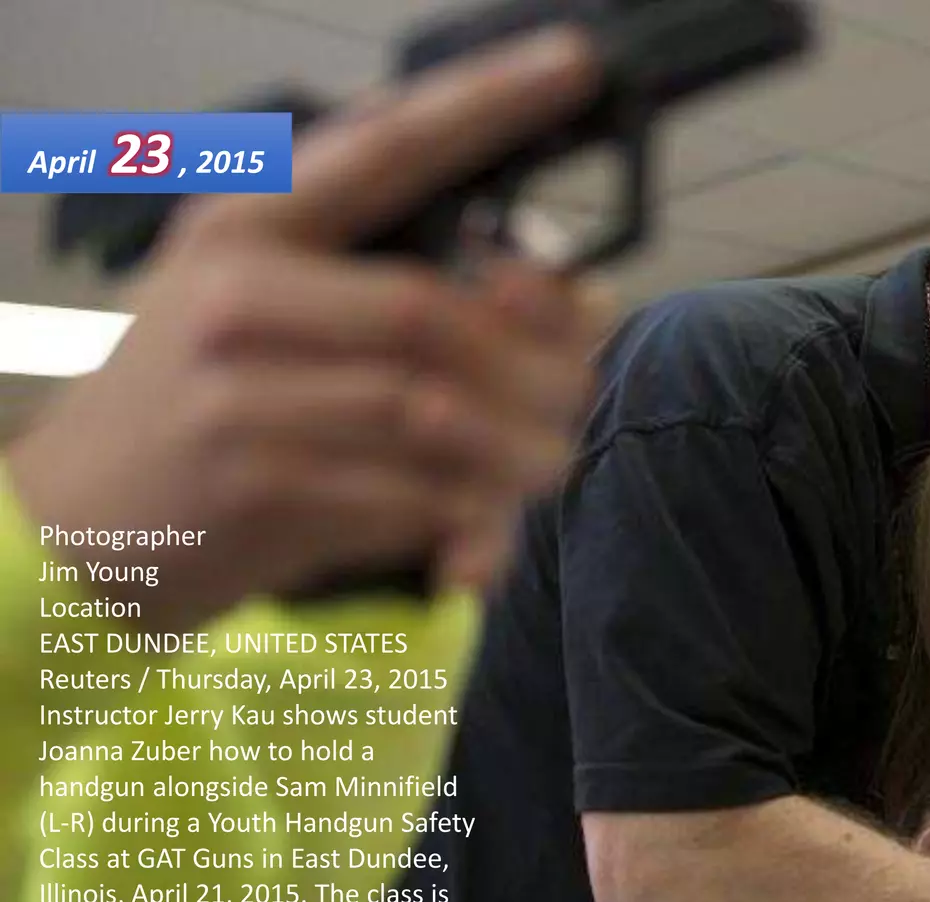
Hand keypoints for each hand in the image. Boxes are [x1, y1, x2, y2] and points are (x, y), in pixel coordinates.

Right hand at [5, 27, 606, 632]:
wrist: (75, 534)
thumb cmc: (197, 410)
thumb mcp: (264, 312)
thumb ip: (393, 284)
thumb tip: (573, 293)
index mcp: (246, 226)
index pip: (387, 147)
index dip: (487, 103)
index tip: (573, 67)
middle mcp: (236, 296)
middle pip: (436, 310)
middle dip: (539, 360)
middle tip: (581, 389)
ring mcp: (239, 394)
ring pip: (436, 412)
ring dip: (520, 449)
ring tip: (548, 463)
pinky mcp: (257, 488)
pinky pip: (410, 497)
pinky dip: (471, 519)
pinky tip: (480, 532)